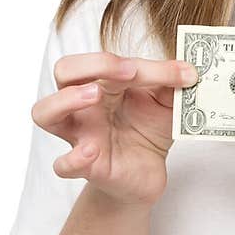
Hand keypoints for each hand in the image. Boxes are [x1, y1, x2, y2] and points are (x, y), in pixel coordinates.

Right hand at [31, 52, 198, 207]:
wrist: (147, 173)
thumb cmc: (148, 129)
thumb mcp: (166, 103)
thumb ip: (172, 84)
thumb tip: (190, 70)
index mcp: (103, 83)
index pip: (110, 62)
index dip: (146, 65)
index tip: (182, 73)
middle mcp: (85, 105)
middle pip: (65, 70)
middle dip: (94, 64)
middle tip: (128, 72)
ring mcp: (81, 134)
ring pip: (44, 112)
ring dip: (65, 99)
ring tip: (94, 95)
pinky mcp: (87, 167)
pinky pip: (63, 165)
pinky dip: (71, 158)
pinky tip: (91, 151)